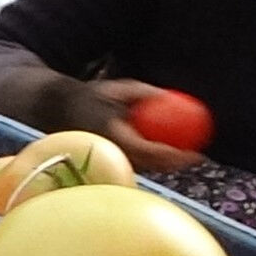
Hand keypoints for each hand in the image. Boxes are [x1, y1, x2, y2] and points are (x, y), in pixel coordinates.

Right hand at [78, 79, 203, 173]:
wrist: (59, 109)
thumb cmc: (94, 95)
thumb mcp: (120, 88)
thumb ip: (145, 93)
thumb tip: (170, 97)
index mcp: (112, 132)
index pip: (147, 149)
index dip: (171, 153)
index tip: (191, 151)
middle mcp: (109, 150)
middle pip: (148, 165)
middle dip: (173, 164)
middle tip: (195, 157)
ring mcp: (108, 158)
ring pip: (143, 168)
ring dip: (165, 165)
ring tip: (186, 158)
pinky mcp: (108, 161)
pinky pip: (136, 164)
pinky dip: (153, 162)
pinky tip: (167, 156)